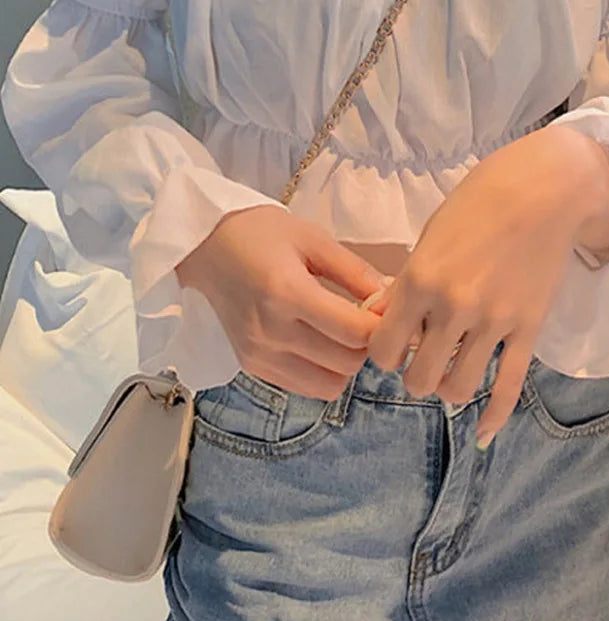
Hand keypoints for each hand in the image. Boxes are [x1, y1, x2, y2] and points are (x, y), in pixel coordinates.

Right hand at [175, 205, 388, 399]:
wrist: (205, 247)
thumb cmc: (260, 233)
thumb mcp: (312, 239)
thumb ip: (354, 271)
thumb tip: (390, 299)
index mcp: (288, 294)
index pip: (355, 333)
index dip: (380, 324)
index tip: (382, 307)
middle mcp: (272, 332)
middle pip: (346, 363)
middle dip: (366, 344)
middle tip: (364, 318)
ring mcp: (259, 355)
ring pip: (328, 385)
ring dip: (345, 364)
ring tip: (341, 333)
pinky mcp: (252, 367)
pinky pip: (304, 387)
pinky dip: (322, 372)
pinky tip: (319, 343)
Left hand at [366, 128, 599, 445]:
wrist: (543, 190)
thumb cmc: (477, 204)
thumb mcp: (429, 236)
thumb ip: (404, 283)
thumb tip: (376, 318)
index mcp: (420, 280)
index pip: (383, 349)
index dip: (382, 355)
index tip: (391, 346)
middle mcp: (453, 307)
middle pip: (419, 379)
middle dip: (414, 376)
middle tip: (421, 358)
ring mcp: (494, 322)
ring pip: (459, 388)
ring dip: (448, 387)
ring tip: (450, 371)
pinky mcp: (528, 329)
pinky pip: (508, 387)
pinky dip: (494, 417)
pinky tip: (483, 434)